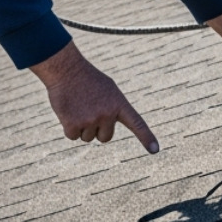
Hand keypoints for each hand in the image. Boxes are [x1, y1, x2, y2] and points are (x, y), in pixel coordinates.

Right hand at [29, 42, 158, 153]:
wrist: (66, 70)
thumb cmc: (88, 79)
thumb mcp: (109, 90)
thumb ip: (115, 107)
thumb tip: (112, 124)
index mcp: (119, 104)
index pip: (137, 124)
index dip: (146, 138)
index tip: (155, 151)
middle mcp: (107, 114)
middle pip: (105, 138)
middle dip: (97, 129)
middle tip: (89, 109)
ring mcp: (91, 120)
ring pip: (87, 138)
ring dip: (82, 127)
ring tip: (78, 107)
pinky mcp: (73, 125)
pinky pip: (73, 136)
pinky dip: (69, 128)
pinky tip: (68, 111)